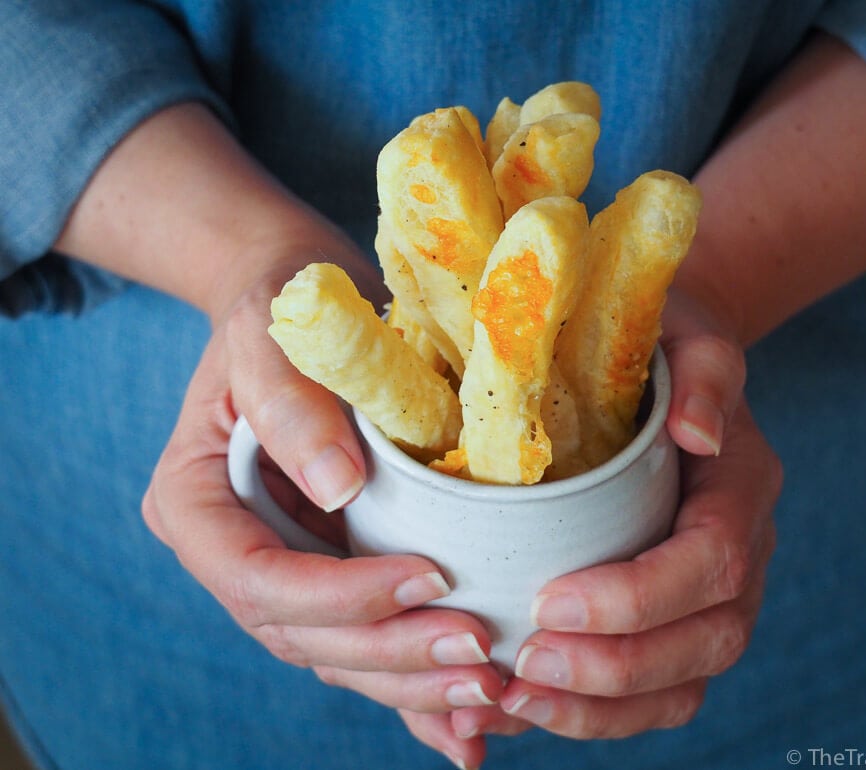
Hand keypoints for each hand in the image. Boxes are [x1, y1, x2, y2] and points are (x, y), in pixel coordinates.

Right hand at [141, 249, 504, 717]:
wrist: (305, 305)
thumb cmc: (281, 304)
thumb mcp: (273, 333)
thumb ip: (292, 403)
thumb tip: (338, 488)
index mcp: (197, 505)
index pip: (258, 580)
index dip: (342, 596)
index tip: (429, 577)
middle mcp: (240, 551)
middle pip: (306, 635)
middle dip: (393, 654)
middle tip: (480, 654)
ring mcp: (290, 569)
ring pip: (344, 655)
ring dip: (415, 683)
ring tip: (491, 691)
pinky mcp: (339, 572)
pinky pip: (373, 645)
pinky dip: (416, 693)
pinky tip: (468, 729)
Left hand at [403, 285, 779, 765]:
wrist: (664, 361)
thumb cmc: (660, 342)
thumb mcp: (685, 333)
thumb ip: (703, 372)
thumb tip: (696, 431)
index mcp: (742, 485)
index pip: (712, 561)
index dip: (639, 597)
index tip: (550, 600)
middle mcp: (742, 550)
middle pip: (706, 640)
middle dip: (615, 669)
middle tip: (524, 668)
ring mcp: (714, 593)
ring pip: (684, 683)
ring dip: (600, 710)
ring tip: (514, 702)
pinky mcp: (677, 618)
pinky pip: (654, 689)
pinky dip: (593, 713)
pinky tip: (523, 706)